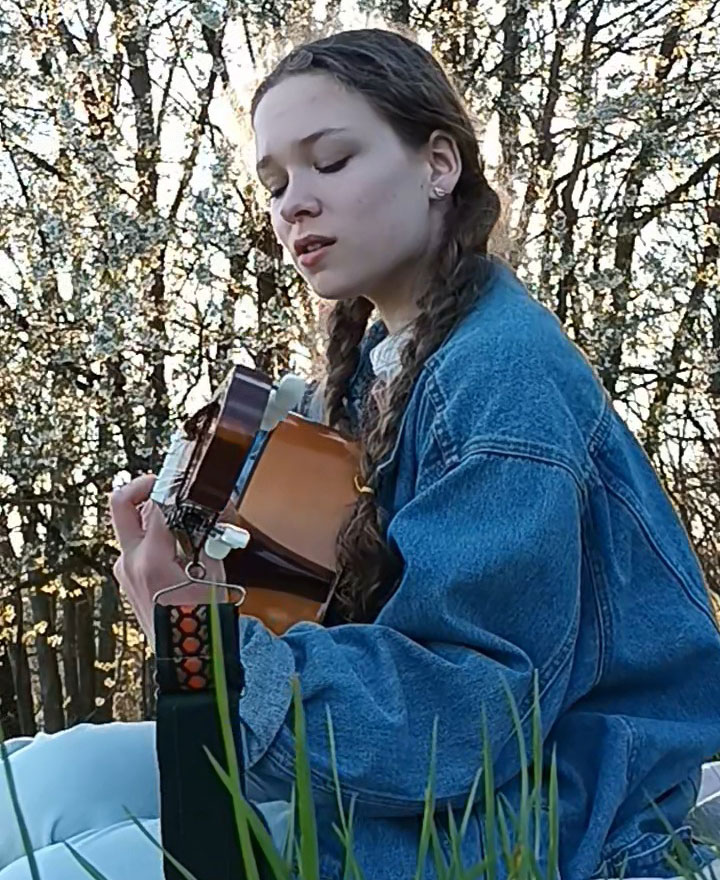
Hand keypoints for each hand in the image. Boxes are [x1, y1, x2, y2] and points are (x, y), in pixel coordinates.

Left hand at [109, 474, 227, 642]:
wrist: (185, 659)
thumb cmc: (201, 623)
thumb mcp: (214, 572)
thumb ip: (206, 536)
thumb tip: (208, 511)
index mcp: (153, 559)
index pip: (158, 504)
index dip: (175, 486)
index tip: (189, 479)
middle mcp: (131, 561)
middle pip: (121, 503)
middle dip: (143, 485)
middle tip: (166, 483)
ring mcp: (124, 569)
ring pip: (129, 523)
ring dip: (151, 512)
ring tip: (181, 517)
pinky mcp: (127, 577)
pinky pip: (136, 543)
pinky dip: (153, 533)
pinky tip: (177, 541)